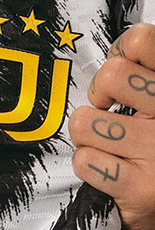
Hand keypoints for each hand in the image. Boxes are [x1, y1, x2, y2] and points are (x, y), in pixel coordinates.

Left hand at [69, 24, 154, 229]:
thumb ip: (144, 77)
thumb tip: (112, 56)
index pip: (142, 39)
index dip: (118, 52)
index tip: (119, 76)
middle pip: (111, 75)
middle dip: (96, 94)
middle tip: (106, 111)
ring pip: (86, 121)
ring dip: (86, 134)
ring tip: (105, 144)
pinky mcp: (141, 190)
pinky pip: (85, 160)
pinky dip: (86, 164)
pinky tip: (106, 170)